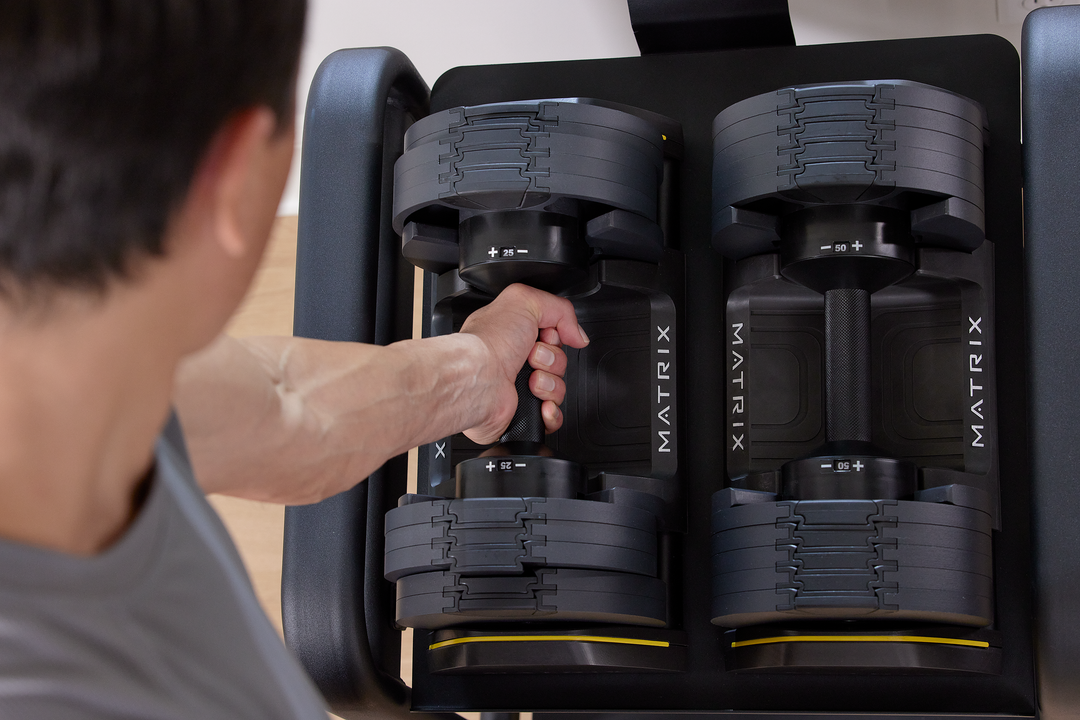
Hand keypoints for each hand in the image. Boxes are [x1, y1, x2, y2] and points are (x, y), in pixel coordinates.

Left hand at [458, 284, 588, 443]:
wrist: (476, 380)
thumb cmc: (488, 343)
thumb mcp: (525, 300)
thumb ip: (560, 309)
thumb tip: (578, 334)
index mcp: (514, 335)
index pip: (553, 336)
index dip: (555, 336)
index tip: (545, 335)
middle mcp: (516, 361)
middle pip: (559, 362)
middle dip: (553, 360)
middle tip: (532, 357)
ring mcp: (519, 388)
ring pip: (559, 389)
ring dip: (551, 384)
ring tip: (531, 381)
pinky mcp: (522, 413)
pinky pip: (554, 417)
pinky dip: (551, 412)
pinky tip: (540, 404)